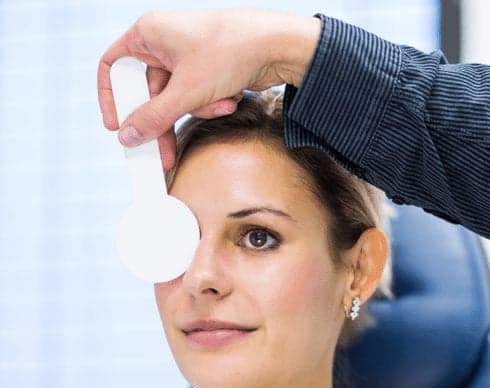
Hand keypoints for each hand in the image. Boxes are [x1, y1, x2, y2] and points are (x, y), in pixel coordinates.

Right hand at [98, 9, 321, 168]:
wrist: (279, 46)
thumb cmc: (231, 51)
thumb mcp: (187, 91)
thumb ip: (155, 117)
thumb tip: (128, 136)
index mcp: (148, 33)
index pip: (114, 66)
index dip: (112, 98)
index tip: (116, 126)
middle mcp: (164, 42)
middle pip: (148, 92)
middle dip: (163, 120)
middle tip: (163, 152)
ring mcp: (187, 57)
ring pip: (176, 99)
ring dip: (198, 110)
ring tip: (219, 105)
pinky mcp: (209, 71)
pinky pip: (198, 97)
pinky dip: (212, 103)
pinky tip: (231, 98)